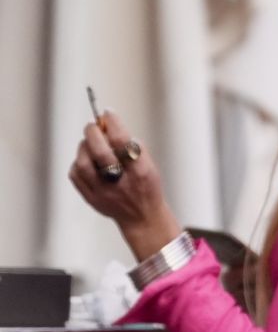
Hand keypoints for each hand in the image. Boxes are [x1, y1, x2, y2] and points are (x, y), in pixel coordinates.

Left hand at [66, 109, 181, 260]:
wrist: (142, 218)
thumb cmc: (145, 187)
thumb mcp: (149, 166)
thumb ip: (132, 147)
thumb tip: (108, 123)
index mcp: (141, 173)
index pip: (123, 142)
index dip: (113, 123)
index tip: (108, 113)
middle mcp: (122, 184)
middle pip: (100, 152)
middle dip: (94, 133)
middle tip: (93, 126)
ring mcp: (104, 193)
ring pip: (83, 163)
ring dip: (84, 147)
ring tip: (89, 143)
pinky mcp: (91, 198)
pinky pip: (76, 174)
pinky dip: (79, 162)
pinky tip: (87, 160)